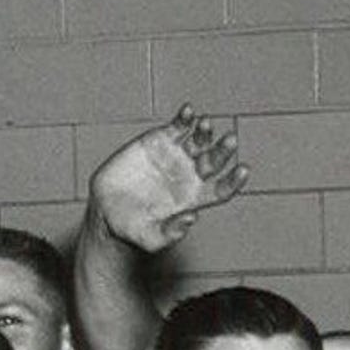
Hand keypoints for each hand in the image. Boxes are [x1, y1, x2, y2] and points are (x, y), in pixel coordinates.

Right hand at [89, 106, 248, 254]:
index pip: (222, 188)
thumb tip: (191, 218)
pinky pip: (177, 127)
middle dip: (223, 151)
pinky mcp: (159, 141)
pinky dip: (184, 118)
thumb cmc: (132, 228)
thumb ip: (170, 233)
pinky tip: (188, 111)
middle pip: (215, 161)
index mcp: (195, 198)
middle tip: (230, 141)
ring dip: (205, 132)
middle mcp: (191, 175)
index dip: (234, 180)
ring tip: (205, 124)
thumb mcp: (150, 238)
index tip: (243, 170)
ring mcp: (177, 156)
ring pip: (199, 140)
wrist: (106, 208)